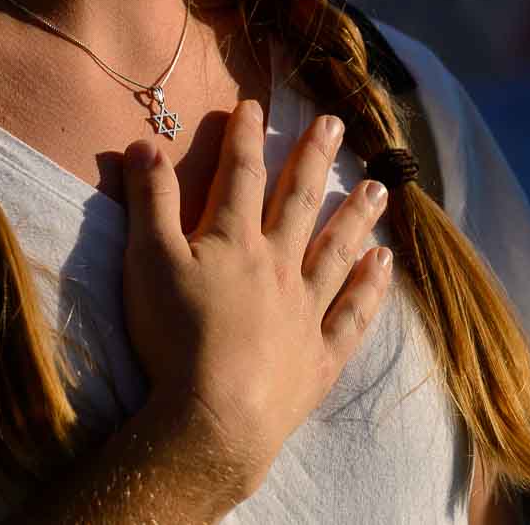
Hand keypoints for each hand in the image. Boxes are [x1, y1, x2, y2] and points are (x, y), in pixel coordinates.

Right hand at [119, 102, 395, 498]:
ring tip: (379, 187)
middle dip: (314, 158)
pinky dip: (370, 288)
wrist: (211, 421)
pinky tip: (384, 264)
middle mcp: (278, 265)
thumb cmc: (173, 339)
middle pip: (299, 201)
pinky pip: (352, 314)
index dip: (244, 137)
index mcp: (234, 241)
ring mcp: (305, 311)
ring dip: (356, 216)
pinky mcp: (318, 357)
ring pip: (336, 250)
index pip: (240, 175)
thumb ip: (150, 201)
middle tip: (335, 124)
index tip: (253, 107)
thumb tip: (145, 143)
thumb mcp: (147, 261)